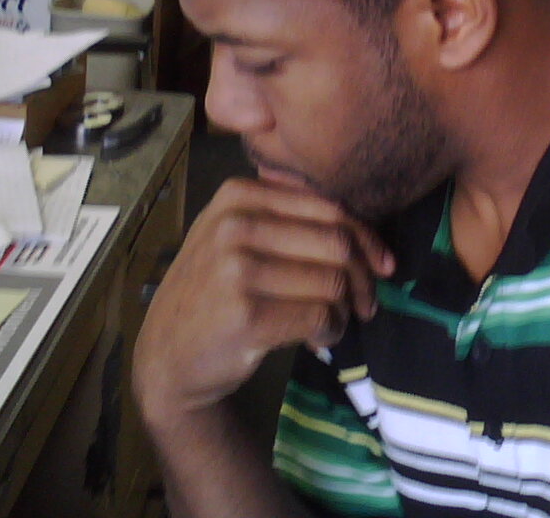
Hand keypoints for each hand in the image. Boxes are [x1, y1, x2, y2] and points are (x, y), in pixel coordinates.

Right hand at [133, 176, 394, 427]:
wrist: (167, 354)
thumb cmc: (214, 290)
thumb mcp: (235, 235)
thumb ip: (288, 216)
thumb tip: (367, 229)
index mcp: (239, 195)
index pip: (329, 208)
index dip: (367, 238)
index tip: (383, 265)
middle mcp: (235, 225)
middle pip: (337, 243)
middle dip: (365, 277)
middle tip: (366, 303)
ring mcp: (237, 269)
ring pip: (333, 281)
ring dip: (346, 310)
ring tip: (333, 322)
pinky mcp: (245, 314)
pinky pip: (320, 316)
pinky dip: (331, 331)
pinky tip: (318, 340)